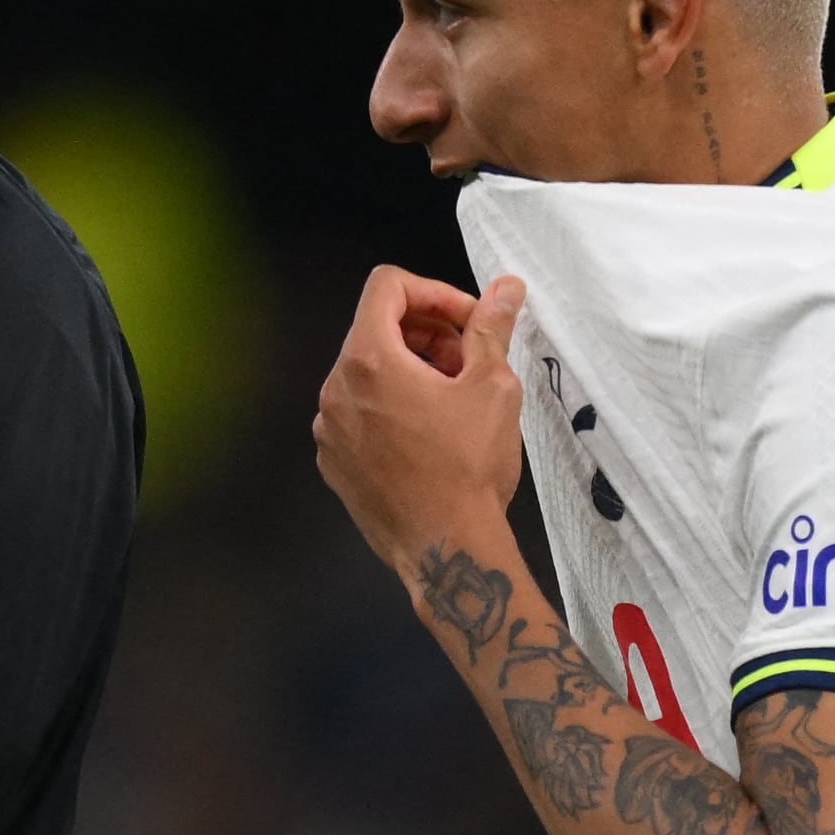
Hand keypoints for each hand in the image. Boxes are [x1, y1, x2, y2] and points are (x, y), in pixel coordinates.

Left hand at [312, 266, 529, 570]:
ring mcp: (326, 429)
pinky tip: (426, 436)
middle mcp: (334, 389)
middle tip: (468, 363)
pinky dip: (388, 407)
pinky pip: (356, 413)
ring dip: (409, 371)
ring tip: (452, 401)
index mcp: (368, 360)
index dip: (433, 291)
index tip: (469, 320)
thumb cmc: (470, 464)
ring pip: (365, 373)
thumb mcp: (492, 387)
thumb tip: (507, 286)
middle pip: (375, 330)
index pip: (386, 287)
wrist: (444, 549)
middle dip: (426, 333)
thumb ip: (491, 328)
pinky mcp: (331, 462)